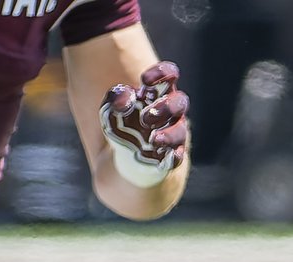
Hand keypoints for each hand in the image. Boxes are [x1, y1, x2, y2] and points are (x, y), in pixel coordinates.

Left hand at [100, 61, 188, 183]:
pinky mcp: (171, 155)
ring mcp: (173, 133)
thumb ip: (116, 98)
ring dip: (169, 135)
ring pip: (181, 131)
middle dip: (166, 107)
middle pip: (180, 102)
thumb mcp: (111, 108)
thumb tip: (125, 100)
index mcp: (158, 92)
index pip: (169, 73)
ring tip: (153, 139)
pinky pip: (179, 156)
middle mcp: (170, 111)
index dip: (162, 73)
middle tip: (145, 117)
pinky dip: (173, 157)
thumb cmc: (121, 123)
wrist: (124, 155)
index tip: (145, 80)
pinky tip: (163, 156)